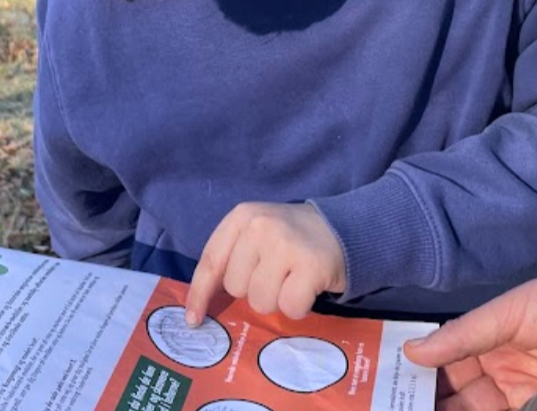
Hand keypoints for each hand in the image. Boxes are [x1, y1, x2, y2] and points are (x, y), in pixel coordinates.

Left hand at [185, 202, 345, 323]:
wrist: (343, 228)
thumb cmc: (291, 238)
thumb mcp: (256, 232)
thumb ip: (231, 257)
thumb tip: (201, 305)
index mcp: (242, 216)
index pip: (211, 261)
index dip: (199, 294)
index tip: (193, 320)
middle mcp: (260, 226)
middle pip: (236, 287)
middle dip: (254, 289)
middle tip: (276, 273)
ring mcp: (285, 245)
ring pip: (260, 301)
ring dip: (276, 299)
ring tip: (292, 278)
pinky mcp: (310, 265)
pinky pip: (289, 308)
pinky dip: (298, 306)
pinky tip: (307, 287)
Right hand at [404, 258, 536, 410]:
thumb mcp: (510, 313)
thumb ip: (463, 334)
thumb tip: (411, 350)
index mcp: (485, 343)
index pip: (443, 367)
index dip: (418, 380)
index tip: (390, 392)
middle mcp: (499, 372)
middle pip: (455, 398)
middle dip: (428, 403)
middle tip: (399, 405)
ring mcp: (522, 395)